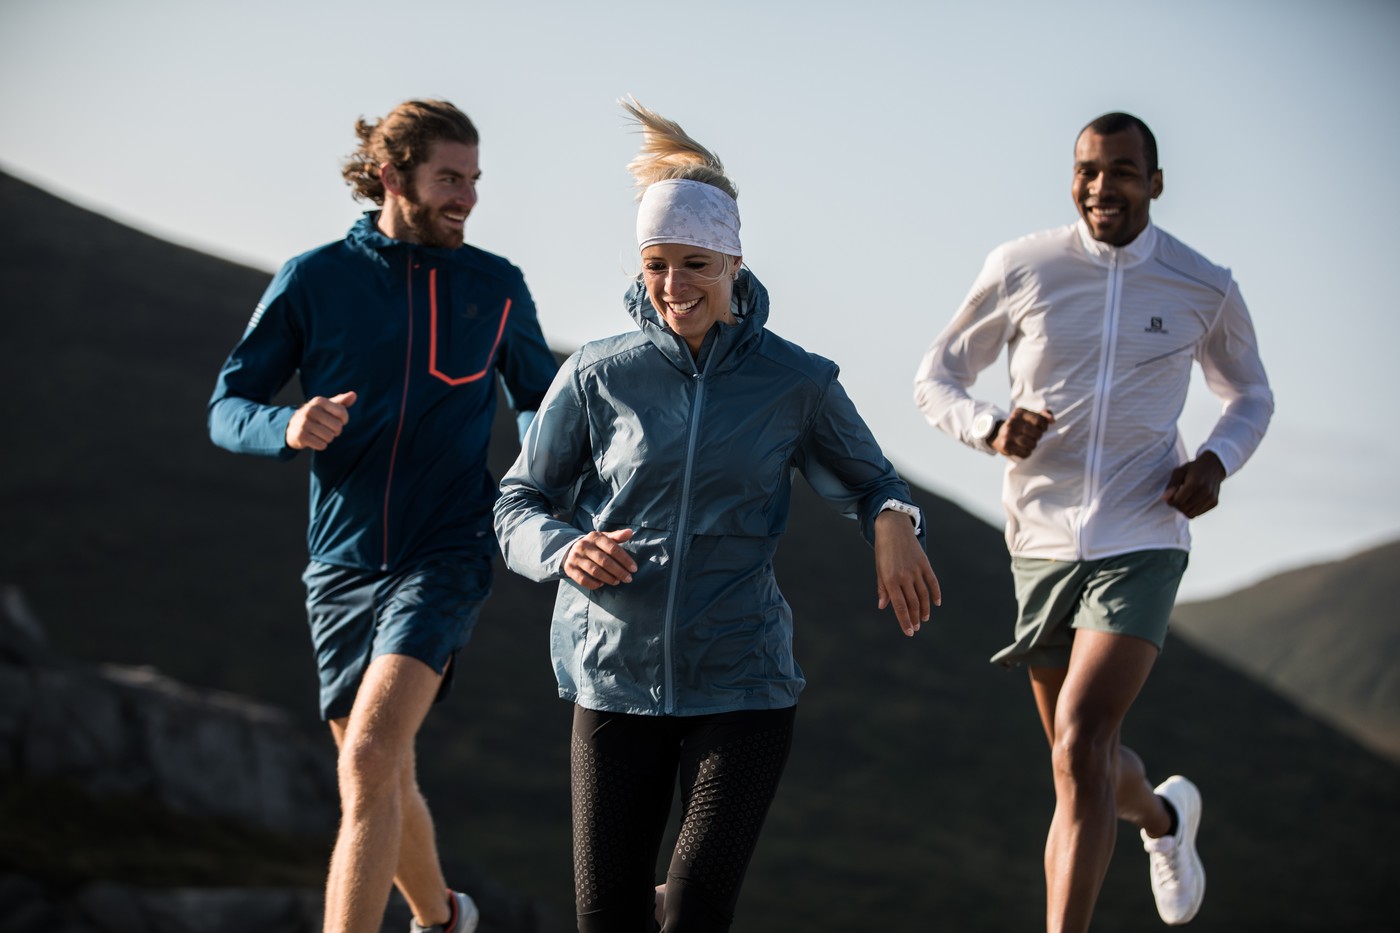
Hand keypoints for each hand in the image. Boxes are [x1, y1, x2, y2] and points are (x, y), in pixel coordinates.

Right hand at [287, 391, 356, 450]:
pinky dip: (321, 445)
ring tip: (320, 434)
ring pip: (329, 437)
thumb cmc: (315, 416)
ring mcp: (304, 423)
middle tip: (328, 429)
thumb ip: (341, 401)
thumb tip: (354, 395)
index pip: (342, 413)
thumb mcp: (326, 406)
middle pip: (337, 427)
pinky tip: (314, 439)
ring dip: (328, 438)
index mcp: (319, 401)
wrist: (292, 427)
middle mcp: (311, 410)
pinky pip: (321, 445)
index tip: (338, 420)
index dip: (344, 420)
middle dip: (336, 431)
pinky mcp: (301, 436)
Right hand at [564, 528, 637, 589]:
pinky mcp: (569, 568)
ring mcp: (575, 557)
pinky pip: (583, 580)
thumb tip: (630, 532)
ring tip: (617, 582)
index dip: (625, 560)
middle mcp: (584, 546)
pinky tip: (602, 584)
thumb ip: (617, 536)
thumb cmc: (594, 545)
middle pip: (604, 561)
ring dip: (608, 578)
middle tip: (628, 578)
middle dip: (619, 571)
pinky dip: (594, 584)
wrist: (571, 549)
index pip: (613, 548)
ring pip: (595, 571)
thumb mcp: (605, 538)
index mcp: (595, 537)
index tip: (634, 569)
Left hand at [874, 510, 941, 636]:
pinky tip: (936, 603)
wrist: (893, 527)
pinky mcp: (925, 563)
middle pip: (913, 603)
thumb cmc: (883, 551)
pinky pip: (932, 582)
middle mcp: (904, 576)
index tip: (909, 632)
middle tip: (916, 627)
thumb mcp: (879, 569)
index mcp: (890, 580)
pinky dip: (935, 594)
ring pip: (923, 595)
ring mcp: (916, 570)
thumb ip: (883, 588)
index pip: (899, 606)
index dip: (905, 621)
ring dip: (924, 609)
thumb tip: (883, 607)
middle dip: (915, 618)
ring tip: (924, 619)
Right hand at [991, 407, 1053, 458]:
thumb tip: (1052, 420)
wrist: (998, 435)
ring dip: (1033, 445)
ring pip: (1031, 444)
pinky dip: (1027, 453)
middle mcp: (1012, 422)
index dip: (1044, 426)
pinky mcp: (1005, 445)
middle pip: (1036, 433)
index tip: (1042, 428)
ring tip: (1029, 443)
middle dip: (1038, 437)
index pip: (1039, 420)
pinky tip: (1023, 449)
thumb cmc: (1019, 426)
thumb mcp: (1029, 417)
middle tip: (1034, 437)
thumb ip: (1043, 415)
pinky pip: (1024, 453)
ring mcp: (1008, 434)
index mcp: (1019, 413)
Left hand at [1162, 451, 1226, 517]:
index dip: (1170, 501)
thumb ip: (1172, 485)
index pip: (1178, 501)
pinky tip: (1192, 500)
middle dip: (1176, 505)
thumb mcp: (1179, 471)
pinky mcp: (1215, 503)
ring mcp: (1211, 498)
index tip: (1169, 496)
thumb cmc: (1193, 468)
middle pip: (1184, 508)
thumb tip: (1165, 499)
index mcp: (1195, 482)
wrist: (1214, 466)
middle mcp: (1205, 492)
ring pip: (1191, 514)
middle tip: (1176, 497)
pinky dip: (1192, 509)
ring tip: (1184, 498)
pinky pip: (1198, 514)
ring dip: (1184, 509)